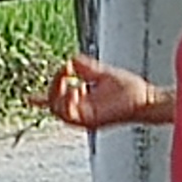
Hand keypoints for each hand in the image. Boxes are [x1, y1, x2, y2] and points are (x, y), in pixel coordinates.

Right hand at [44, 55, 166, 131]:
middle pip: (52, 103)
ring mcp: (85, 117)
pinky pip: (69, 116)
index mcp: (82, 100)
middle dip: (53, 85)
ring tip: (69, 82)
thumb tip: (71, 59)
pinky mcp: (91, 121)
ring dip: (57, 94)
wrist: (144, 99)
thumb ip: (86, 68)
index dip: (40, 100)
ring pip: (57, 110)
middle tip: (65, 70)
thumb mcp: (102, 74)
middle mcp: (81, 110)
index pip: (56, 102)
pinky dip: (67, 103)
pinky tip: (75, 90)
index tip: (36, 91)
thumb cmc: (129, 91)